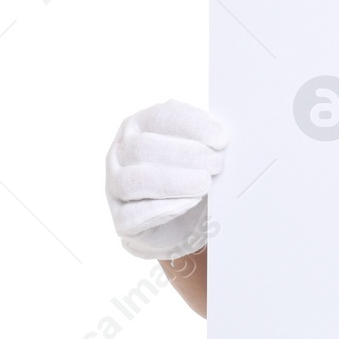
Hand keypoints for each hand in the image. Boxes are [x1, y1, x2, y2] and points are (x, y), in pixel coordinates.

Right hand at [105, 100, 227, 259]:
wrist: (183, 222)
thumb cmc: (193, 176)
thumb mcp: (201, 150)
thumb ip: (207, 139)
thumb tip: (224, 138)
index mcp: (140, 124)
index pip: (161, 116)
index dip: (192, 126)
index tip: (221, 139)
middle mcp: (121, 151)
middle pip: (144, 147)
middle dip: (187, 155)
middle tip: (217, 163)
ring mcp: (114, 185)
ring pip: (133, 180)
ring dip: (174, 181)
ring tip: (204, 183)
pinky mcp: (119, 219)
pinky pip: (134, 214)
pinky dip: (165, 208)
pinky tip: (189, 202)